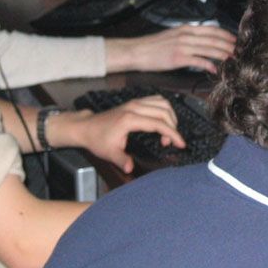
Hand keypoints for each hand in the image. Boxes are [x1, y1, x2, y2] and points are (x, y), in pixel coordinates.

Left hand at [50, 96, 183, 172]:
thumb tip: (130, 168)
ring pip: (162, 102)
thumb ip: (121, 160)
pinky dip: (164, 110)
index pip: (158, 123)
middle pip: (164, 111)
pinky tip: (162, 121)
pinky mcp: (135, 102)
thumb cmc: (97, 139)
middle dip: (173, 127)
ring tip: (167, 132)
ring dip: (170, 116)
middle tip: (170, 142)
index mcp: (130, 119)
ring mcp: (135, 102)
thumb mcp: (109, 153)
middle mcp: (134, 107)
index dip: (173, 134)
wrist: (87, 127)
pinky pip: (156, 100)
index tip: (180, 144)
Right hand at [105, 25, 235, 73]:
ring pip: (209, 48)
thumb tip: (201, 42)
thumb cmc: (153, 46)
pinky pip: (198, 60)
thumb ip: (187, 37)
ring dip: (223, 54)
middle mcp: (186, 35)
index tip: (235, 40)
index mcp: (186, 29)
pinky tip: (215, 69)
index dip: (226, 34)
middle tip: (239, 51)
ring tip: (232, 59)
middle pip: (214, 39)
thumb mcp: (173, 36)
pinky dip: (209, 64)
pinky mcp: (178, 57)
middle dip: (229, 45)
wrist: (137, 51)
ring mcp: (183, 46)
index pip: (211, 29)